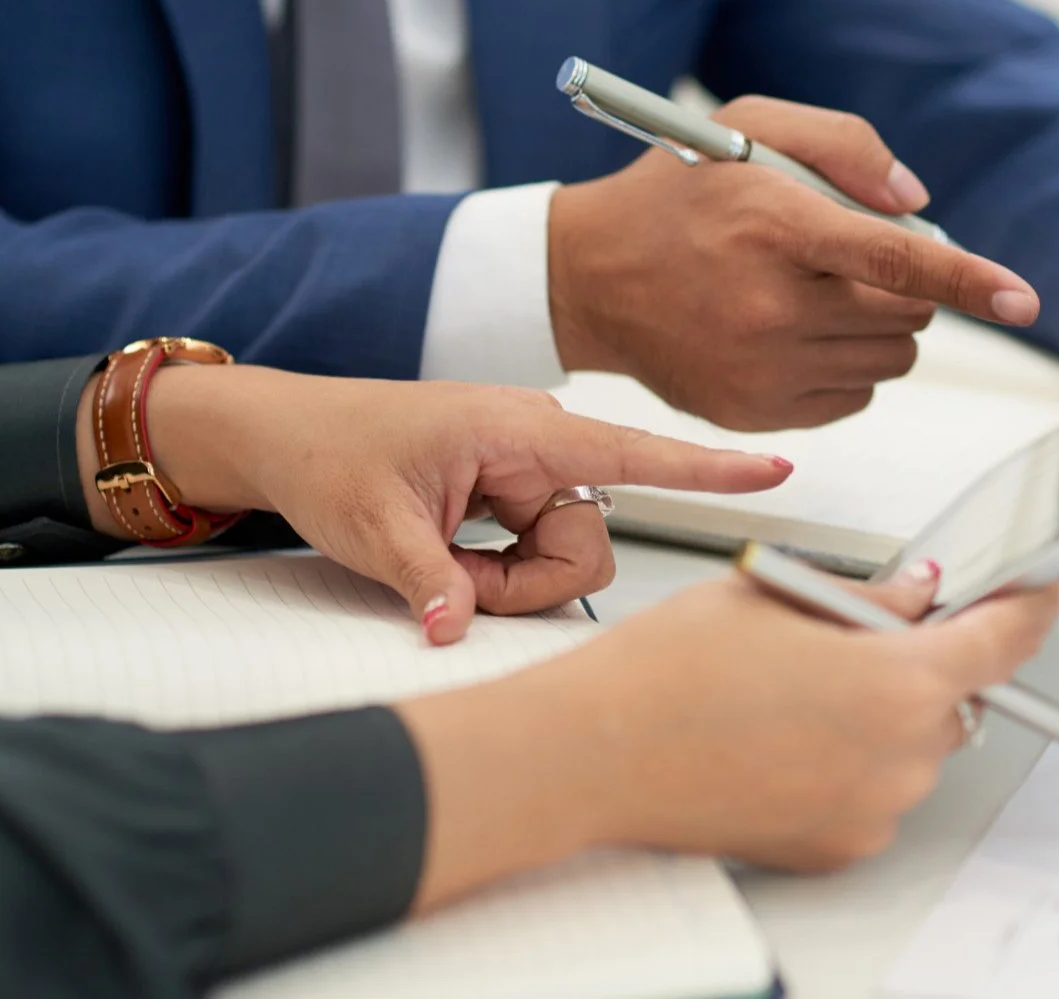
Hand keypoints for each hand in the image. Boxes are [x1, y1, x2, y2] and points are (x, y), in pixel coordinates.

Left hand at [80, 367, 789, 642]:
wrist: (282, 433)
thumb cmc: (327, 453)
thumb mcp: (373, 528)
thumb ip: (430, 581)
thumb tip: (459, 628)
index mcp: (518, 430)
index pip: (632, 452)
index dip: (707, 468)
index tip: (775, 469)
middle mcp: (537, 443)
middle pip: (587, 540)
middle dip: (528, 583)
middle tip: (452, 588)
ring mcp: (526, 468)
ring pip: (561, 552)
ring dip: (505, 579)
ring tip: (436, 562)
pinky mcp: (512, 489)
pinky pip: (534, 548)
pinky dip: (493, 569)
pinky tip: (445, 553)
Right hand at [396, 566, 1058, 906]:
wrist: (594, 752)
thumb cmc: (668, 669)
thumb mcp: (778, 593)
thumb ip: (871, 597)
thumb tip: (919, 595)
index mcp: (898, 680)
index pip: (1003, 640)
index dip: (1025, 610)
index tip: (1033, 597)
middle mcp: (899, 755)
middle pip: (954, 695)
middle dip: (920, 660)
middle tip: (849, 634)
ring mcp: (872, 809)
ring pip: (911, 745)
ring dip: (881, 713)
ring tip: (792, 689)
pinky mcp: (838, 846)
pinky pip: (874, 790)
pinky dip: (849, 761)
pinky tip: (780, 734)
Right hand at [550, 96, 1040, 430]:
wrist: (587, 277)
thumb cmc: (676, 194)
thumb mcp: (750, 126)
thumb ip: (845, 145)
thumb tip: (916, 202)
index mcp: (774, 226)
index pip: (896, 258)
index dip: (968, 279)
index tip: (1022, 300)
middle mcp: (770, 305)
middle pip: (907, 314)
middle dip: (906, 285)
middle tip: (850, 259)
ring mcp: (762, 368)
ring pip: (890, 360)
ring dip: (880, 326)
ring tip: (814, 292)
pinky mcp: (756, 412)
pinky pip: (854, 397)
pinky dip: (847, 366)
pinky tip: (792, 331)